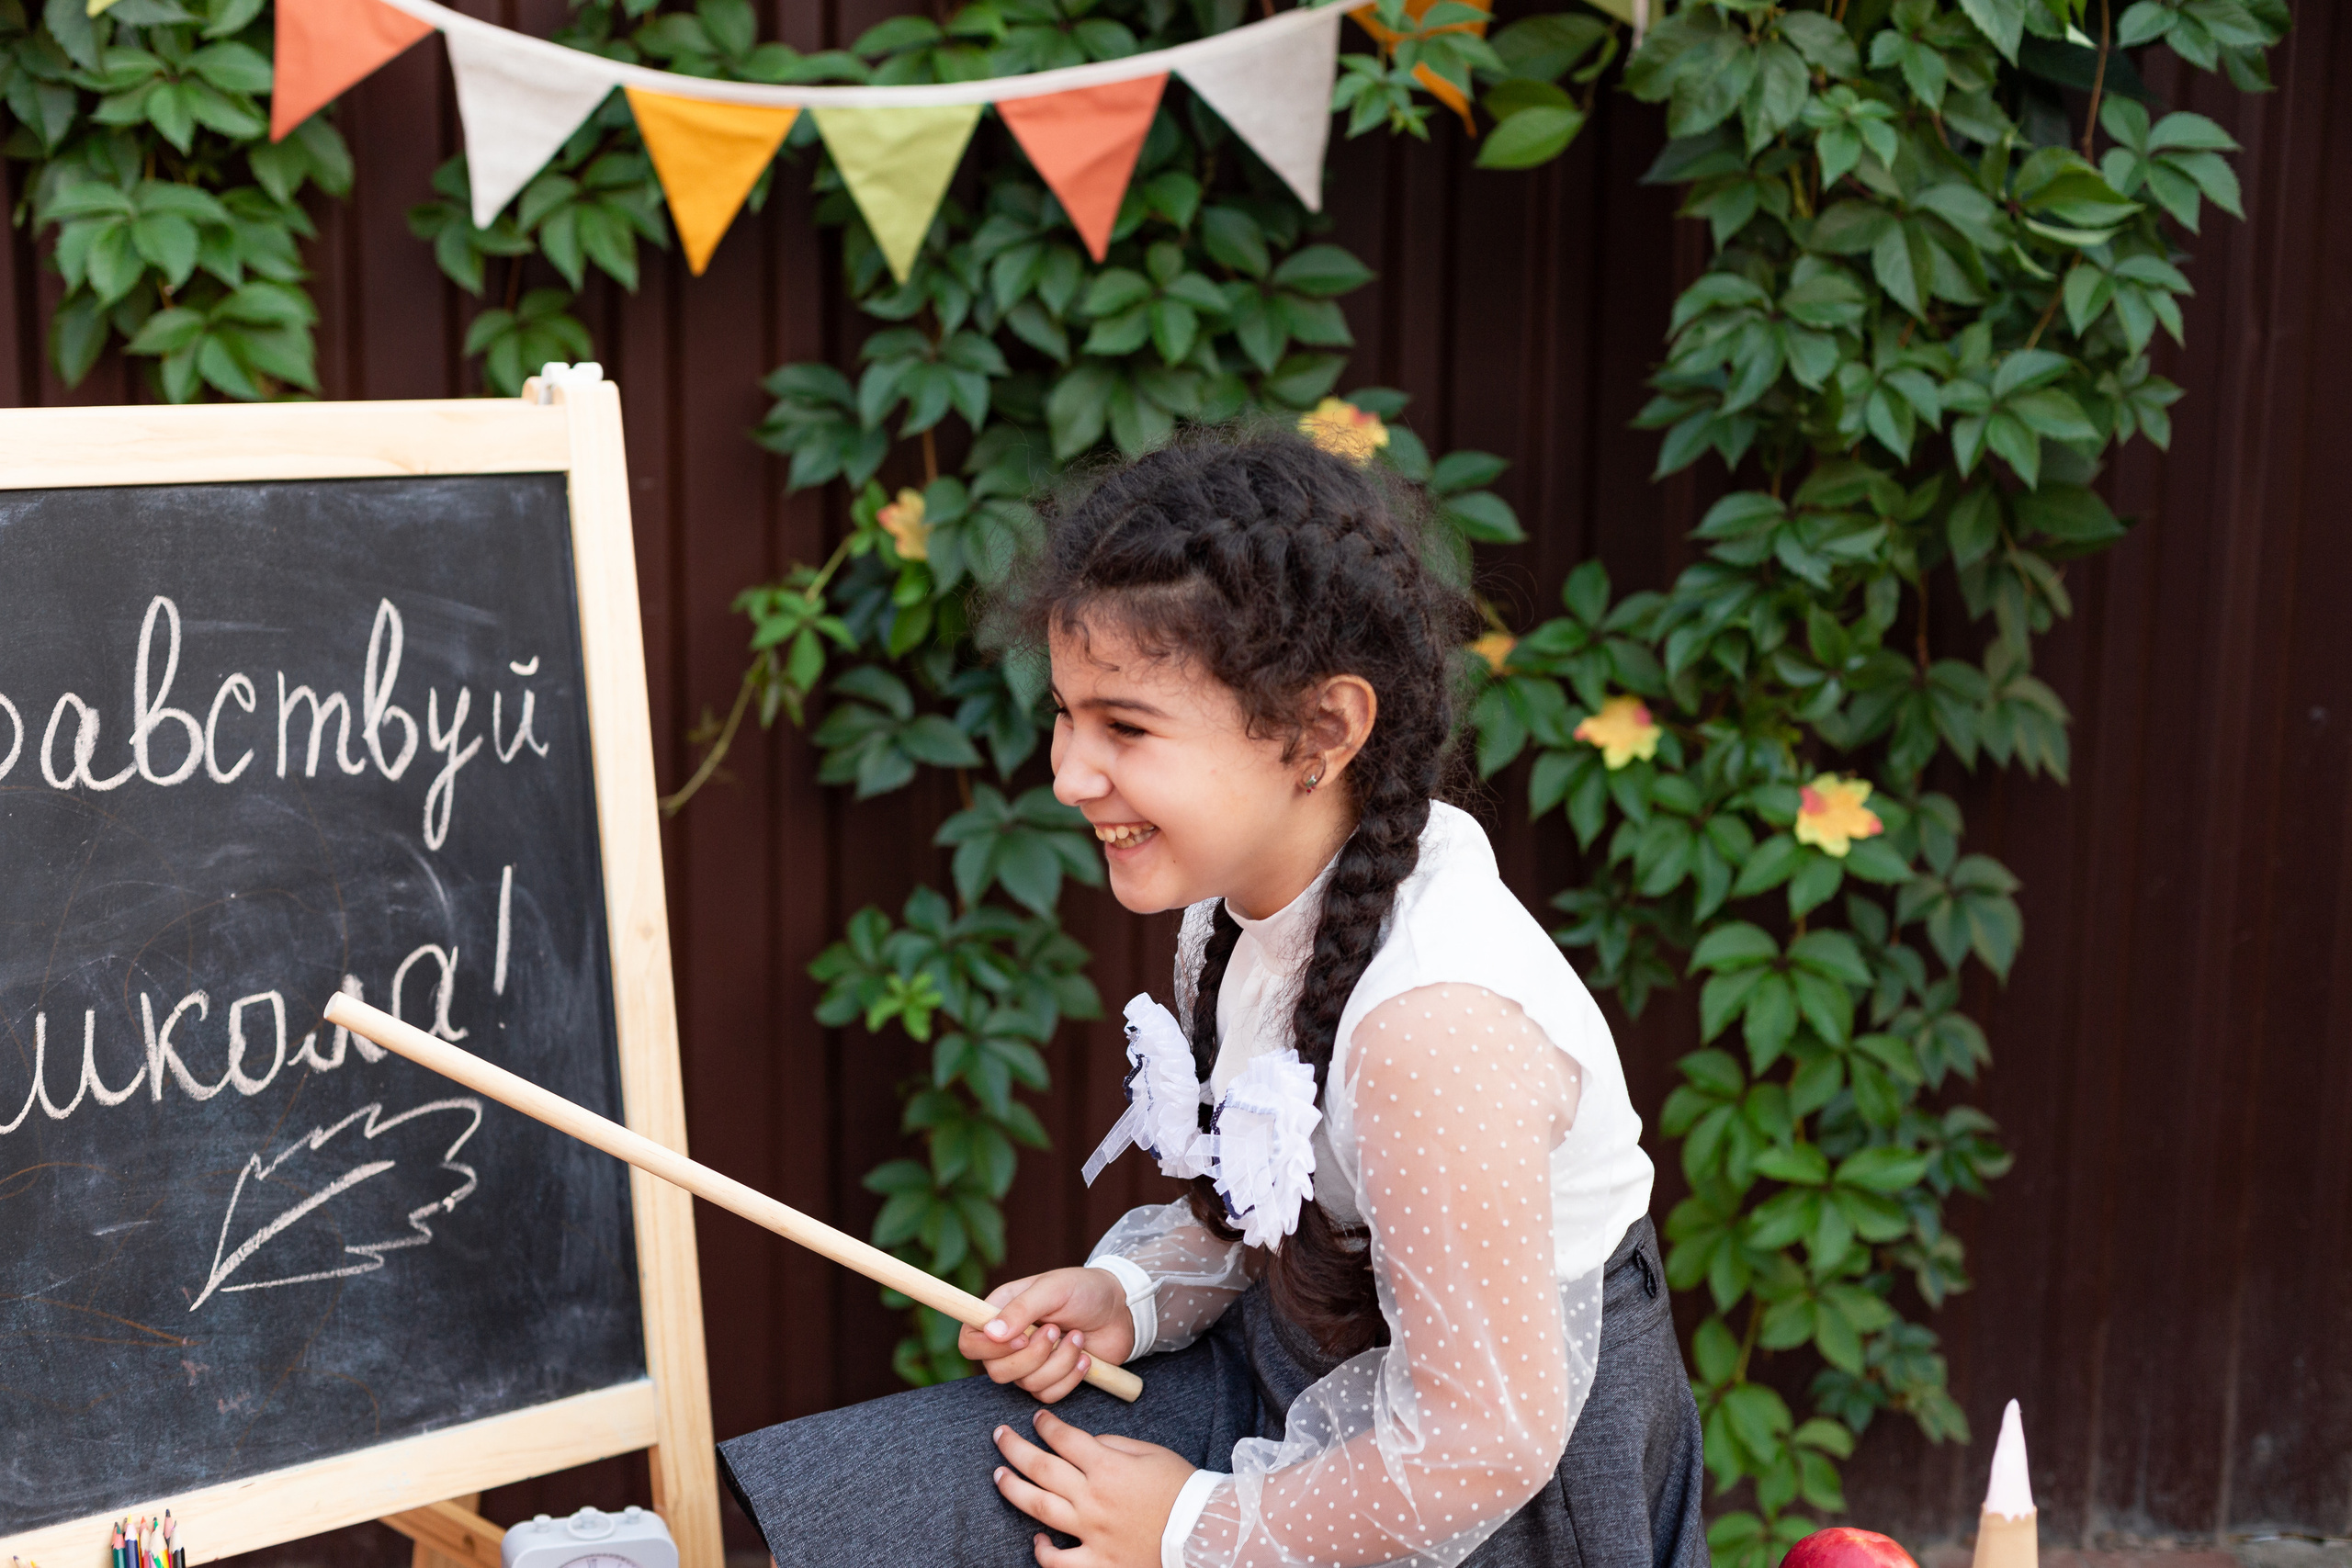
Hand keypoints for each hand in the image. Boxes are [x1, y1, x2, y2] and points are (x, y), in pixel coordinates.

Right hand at [959, 1267, 1137, 1402]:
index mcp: (1000, 1312)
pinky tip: (1085, 1357)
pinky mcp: (1051, 1379)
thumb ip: (1021, 1309)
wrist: (1121, 1310)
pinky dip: (1070, 1377)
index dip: (989, 1348)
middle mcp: (1010, 1341)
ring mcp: (1030, 1363)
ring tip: (1078, 1337)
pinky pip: (1048, 1395)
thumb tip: (990, 1332)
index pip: (969, 1342)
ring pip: (1026, 1385)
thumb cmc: (1085, 1290)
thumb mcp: (1054, 1289)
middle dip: (1033, 1356)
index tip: (1022, 1337)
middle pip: (996, 1371)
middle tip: (1056, 1330)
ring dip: (1059, 1362)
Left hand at [993, 1407, 1196, 1566]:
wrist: (1204, 1533)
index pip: (1063, 1439)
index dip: (1046, 1426)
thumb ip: (1113, 1445)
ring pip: (1037, 1508)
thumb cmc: (1181, 1488)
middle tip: (999, 1436)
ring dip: (1012, 1488)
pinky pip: (1058, 1561)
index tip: (1037, 1419)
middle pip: (1040, 1467)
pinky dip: (1043, 1551)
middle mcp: (1092, 1498)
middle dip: (1014, 1448)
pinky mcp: (1097, 1563)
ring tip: (998, 1476)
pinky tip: (1037, 1540)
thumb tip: (1086, 1444)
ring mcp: (1091, 1532)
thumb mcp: (1151, 1452)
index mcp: (1107, 1466)